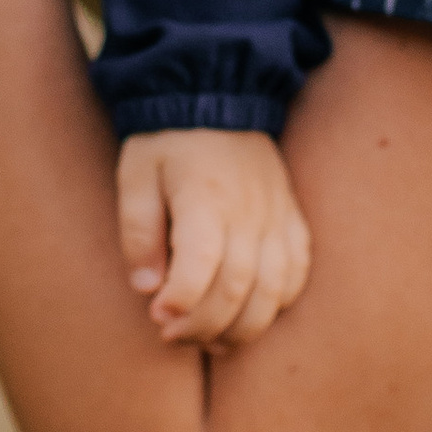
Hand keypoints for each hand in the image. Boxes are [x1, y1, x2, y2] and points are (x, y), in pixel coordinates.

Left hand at [117, 127, 311, 352]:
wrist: (217, 93)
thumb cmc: (168, 140)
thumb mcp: (135, 175)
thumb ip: (138, 232)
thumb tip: (146, 289)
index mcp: (204, 198)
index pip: (201, 266)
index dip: (180, 304)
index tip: (157, 318)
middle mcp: (248, 213)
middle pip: (237, 291)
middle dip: (203, 327)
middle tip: (172, 335)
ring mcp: (276, 217)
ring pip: (274, 293)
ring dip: (241, 329)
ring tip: (207, 338)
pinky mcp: (291, 219)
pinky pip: (297, 274)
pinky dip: (277, 305)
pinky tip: (247, 314)